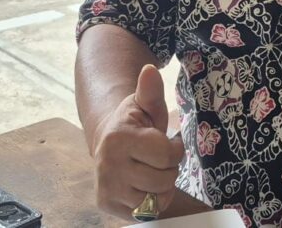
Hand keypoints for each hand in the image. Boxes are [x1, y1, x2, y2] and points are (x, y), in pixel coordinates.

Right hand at [90, 64, 184, 218]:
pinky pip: (145, 211)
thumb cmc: (133, 123)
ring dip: (161, 185)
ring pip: (156, 197)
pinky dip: (152, 201)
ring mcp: (107, 187)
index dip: (175, 149)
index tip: (168, 142)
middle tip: (158, 158)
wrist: (108, 141)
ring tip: (151, 169)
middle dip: (169, 168)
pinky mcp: (107, 205)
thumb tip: (150, 70)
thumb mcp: (144, 104)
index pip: (166, 155)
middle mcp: (108, 165)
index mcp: (119, 138)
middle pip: (163, 179)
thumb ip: (151, 90)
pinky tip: (143, 184)